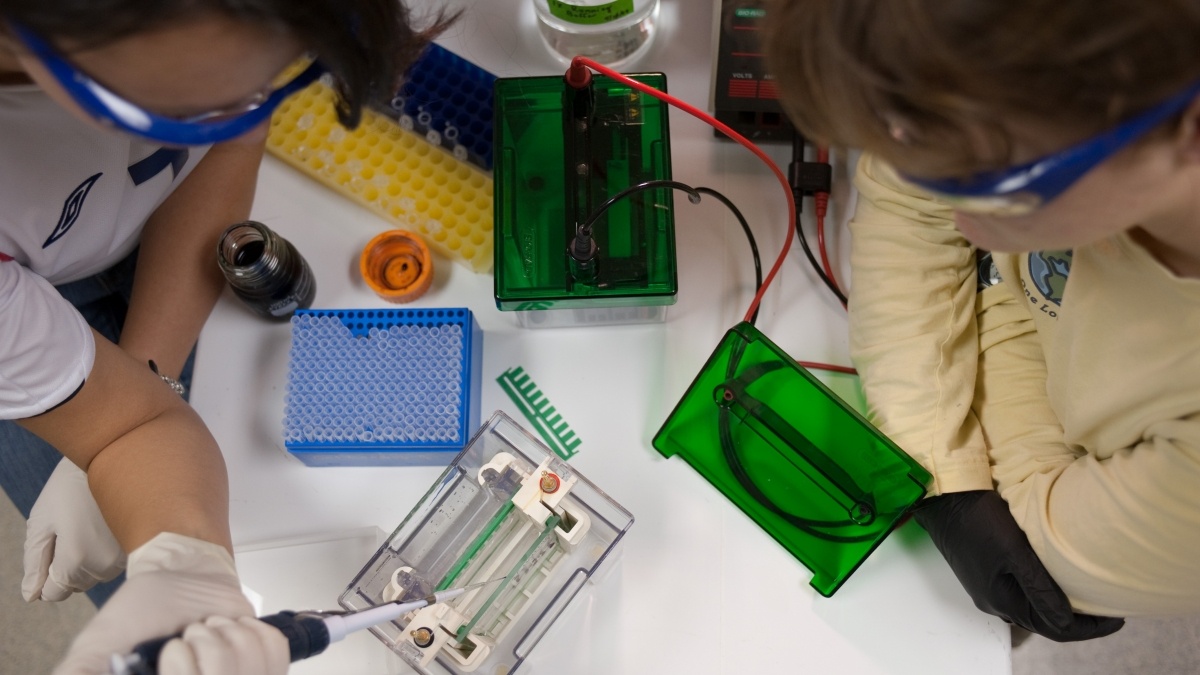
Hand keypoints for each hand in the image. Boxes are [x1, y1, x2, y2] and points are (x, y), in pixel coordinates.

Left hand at [23, 459, 125, 601]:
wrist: (114, 455)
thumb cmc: (71, 485)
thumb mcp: (41, 520)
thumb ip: (35, 561)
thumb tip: (31, 595)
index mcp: (75, 559)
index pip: (54, 593)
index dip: (46, 573)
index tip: (52, 544)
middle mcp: (104, 565)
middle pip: (76, 585)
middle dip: (68, 565)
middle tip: (70, 527)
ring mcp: (125, 556)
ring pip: (97, 575)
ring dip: (89, 560)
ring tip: (88, 523)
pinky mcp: (139, 545)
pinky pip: (115, 562)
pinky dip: (107, 550)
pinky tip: (104, 524)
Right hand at [52, 532, 287, 674]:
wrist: (182, 572)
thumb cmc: (144, 611)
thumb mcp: (99, 647)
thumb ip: (81, 673)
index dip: (183, 671)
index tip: (173, 649)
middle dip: (203, 654)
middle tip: (188, 635)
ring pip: (246, 672)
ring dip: (225, 638)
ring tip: (207, 630)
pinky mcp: (266, 664)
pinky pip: (273, 655)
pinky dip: (253, 633)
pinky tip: (232, 629)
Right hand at [914, 490, 1124, 641]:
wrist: (943, 496)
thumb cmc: (979, 518)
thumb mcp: (1014, 550)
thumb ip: (1040, 587)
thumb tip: (1067, 622)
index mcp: (1001, 600)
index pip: (1053, 629)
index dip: (1088, 629)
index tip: (1118, 619)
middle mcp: (993, 600)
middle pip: (1042, 620)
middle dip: (1076, 620)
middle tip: (1107, 607)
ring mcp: (986, 586)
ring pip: (1030, 606)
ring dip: (1059, 605)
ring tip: (1086, 593)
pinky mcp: (984, 570)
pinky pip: (1019, 591)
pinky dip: (1042, 592)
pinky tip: (1054, 578)